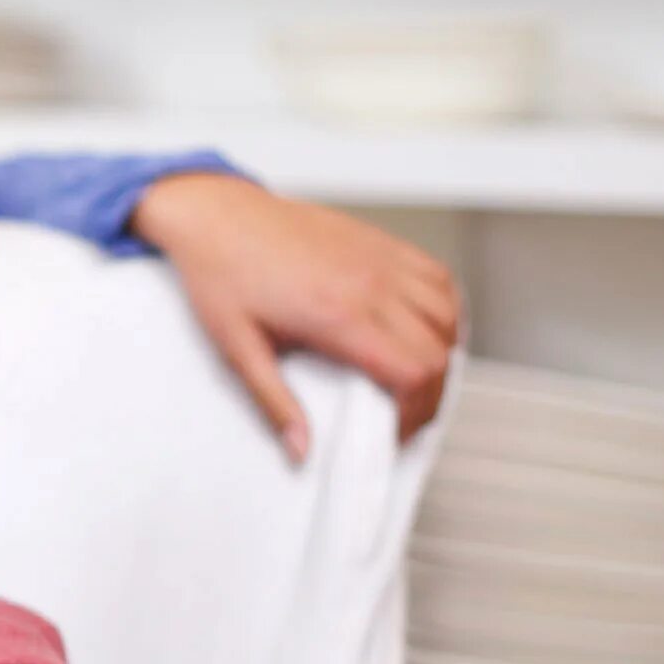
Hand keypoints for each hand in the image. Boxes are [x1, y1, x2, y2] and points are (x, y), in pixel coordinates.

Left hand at [132, 173, 460, 458]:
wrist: (215, 215)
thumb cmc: (221, 273)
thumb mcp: (238, 350)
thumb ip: (275, 403)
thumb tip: (300, 448)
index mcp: (338, 315)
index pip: (414, 372)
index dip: (416, 413)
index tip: (396, 432)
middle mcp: (370, 284)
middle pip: (439, 351)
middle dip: (431, 395)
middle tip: (404, 415)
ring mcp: (380, 259)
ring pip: (448, 314)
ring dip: (442, 352)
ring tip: (414, 377)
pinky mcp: (379, 242)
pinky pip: (438, 277)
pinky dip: (444, 309)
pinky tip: (424, 328)